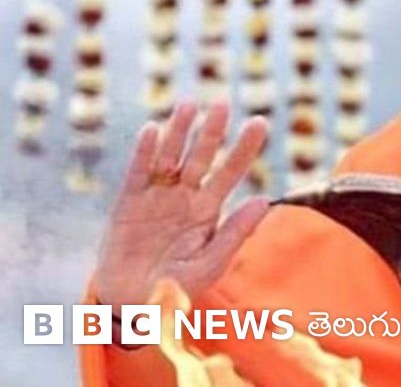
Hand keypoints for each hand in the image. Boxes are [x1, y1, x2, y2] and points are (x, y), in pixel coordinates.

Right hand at [94, 99, 270, 315]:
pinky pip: (138, 172)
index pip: (231, 171)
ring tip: (189, 105)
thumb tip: (266, 201)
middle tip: (223, 103)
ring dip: (178, 131)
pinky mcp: (129, 202)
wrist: (135, 302)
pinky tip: (153, 130)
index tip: (260, 122)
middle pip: (201, 157)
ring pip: (170, 157)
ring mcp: (157, 196)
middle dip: (212, 131)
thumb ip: (236, 232)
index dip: (244, 147)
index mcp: (209, 209)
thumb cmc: (179, 285)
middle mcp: (185, 196)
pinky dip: (145, 152)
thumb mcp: (213, 262)